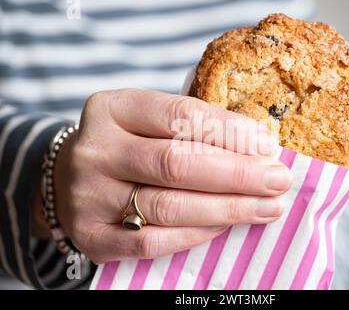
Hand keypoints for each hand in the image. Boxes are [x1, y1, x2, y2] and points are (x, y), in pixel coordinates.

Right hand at [52, 89, 291, 263]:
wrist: (70, 180)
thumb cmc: (127, 146)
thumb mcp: (148, 122)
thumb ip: (194, 129)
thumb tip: (259, 146)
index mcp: (112, 108)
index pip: (180, 115)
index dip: (229, 132)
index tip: (267, 145)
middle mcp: (95, 150)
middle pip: (177, 163)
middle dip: (238, 174)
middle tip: (278, 180)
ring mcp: (88, 196)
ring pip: (169, 206)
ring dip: (228, 208)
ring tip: (266, 207)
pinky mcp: (92, 236)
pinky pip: (152, 241)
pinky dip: (196, 235)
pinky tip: (225, 226)